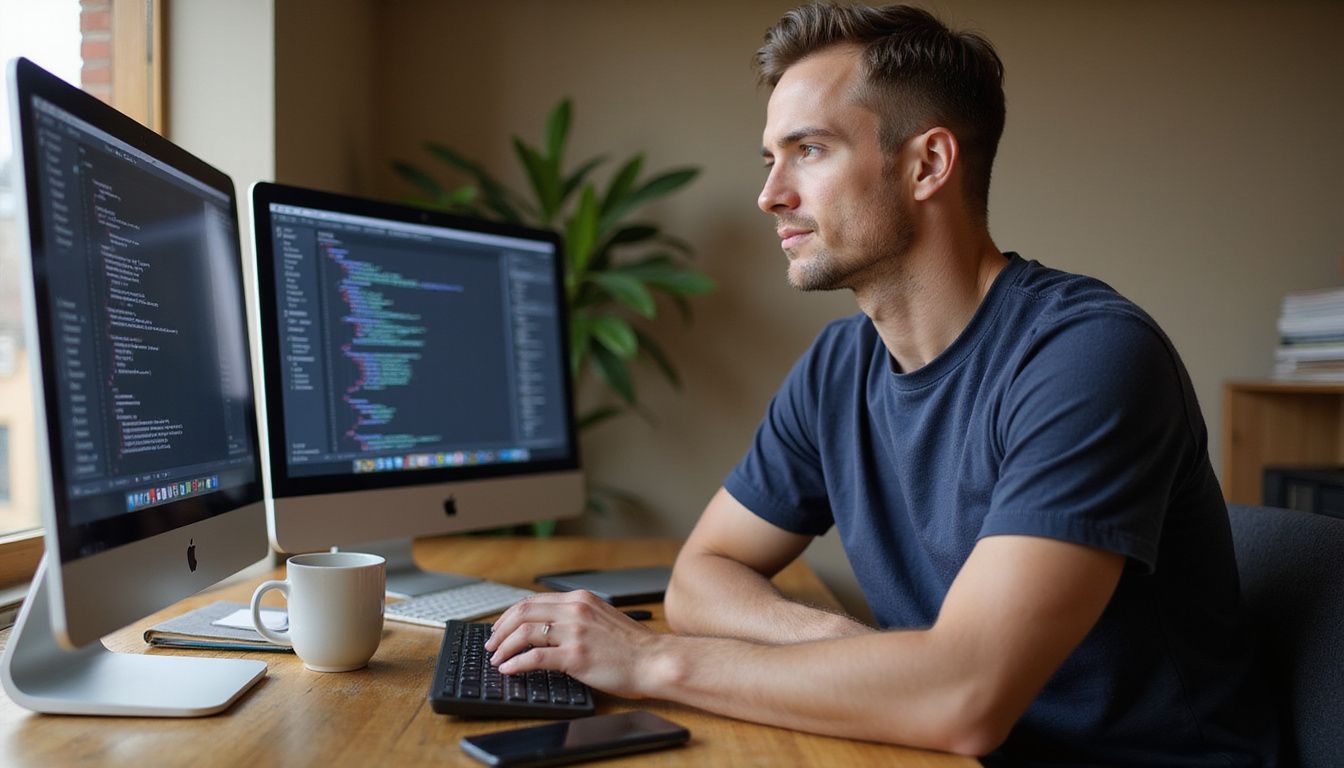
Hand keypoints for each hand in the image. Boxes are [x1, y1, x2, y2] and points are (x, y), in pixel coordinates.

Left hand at [484, 590, 663, 698]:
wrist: (654, 660)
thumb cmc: (632, 646)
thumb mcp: (601, 619)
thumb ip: (576, 618)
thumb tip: (547, 629)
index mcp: (580, 599)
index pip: (533, 601)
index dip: (510, 615)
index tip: (500, 628)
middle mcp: (575, 610)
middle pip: (523, 612)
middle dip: (500, 629)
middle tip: (491, 644)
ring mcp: (575, 632)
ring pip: (524, 633)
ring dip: (504, 647)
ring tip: (497, 659)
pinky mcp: (575, 656)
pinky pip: (534, 657)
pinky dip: (516, 663)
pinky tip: (509, 670)